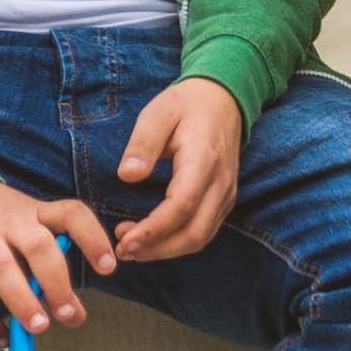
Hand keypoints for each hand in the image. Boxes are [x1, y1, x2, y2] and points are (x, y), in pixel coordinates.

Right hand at [0, 178, 116, 337]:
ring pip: (3, 268)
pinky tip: (2, 336)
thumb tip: (69, 307)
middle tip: (71, 314)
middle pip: (40, 247)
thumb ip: (43, 254)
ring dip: (23, 301)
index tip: (108, 267)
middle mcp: (11, 220)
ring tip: (38, 326)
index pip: (73, 214)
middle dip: (57, 284)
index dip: (94, 239)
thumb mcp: (23, 219)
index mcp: (36, 211)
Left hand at [116, 76, 242, 263]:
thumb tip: (127, 176)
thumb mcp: (158, 114)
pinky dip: (178, 243)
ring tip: (133, 248)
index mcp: (203, 160)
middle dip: (158, 249)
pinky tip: (154, 240)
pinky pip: (205, 231)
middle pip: (194, 233)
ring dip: (167, 250)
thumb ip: (143, 144)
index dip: (154, 229)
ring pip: (201, 237)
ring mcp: (226, 194)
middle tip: (124, 250)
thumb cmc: (186, 106)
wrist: (223, 100)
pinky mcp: (225, 200)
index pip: (182, 205)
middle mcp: (220, 183)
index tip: (125, 239)